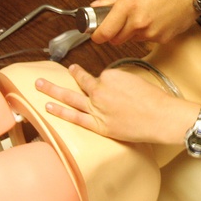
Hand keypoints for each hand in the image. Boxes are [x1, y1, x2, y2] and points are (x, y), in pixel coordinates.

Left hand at [38, 64, 186, 144]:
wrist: (162, 117)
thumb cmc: (155, 99)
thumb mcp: (136, 80)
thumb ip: (119, 82)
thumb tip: (110, 89)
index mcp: (111, 75)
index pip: (100, 76)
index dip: (104, 82)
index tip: (105, 85)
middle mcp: (101, 90)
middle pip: (78, 82)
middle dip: (60, 78)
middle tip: (43, 77)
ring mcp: (97, 108)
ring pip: (70, 98)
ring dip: (52, 91)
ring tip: (39, 86)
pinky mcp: (99, 125)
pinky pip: (76, 117)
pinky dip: (62, 112)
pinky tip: (50, 107)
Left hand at [90, 0, 198, 45]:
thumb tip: (95, 7)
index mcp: (129, 5)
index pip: (104, 32)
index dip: (97, 35)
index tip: (96, 32)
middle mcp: (139, 22)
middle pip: (115, 39)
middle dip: (114, 32)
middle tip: (121, 18)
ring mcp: (152, 32)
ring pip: (131, 39)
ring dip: (132, 30)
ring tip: (144, 12)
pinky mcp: (162, 38)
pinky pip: (147, 39)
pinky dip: (147, 31)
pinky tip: (156, 17)